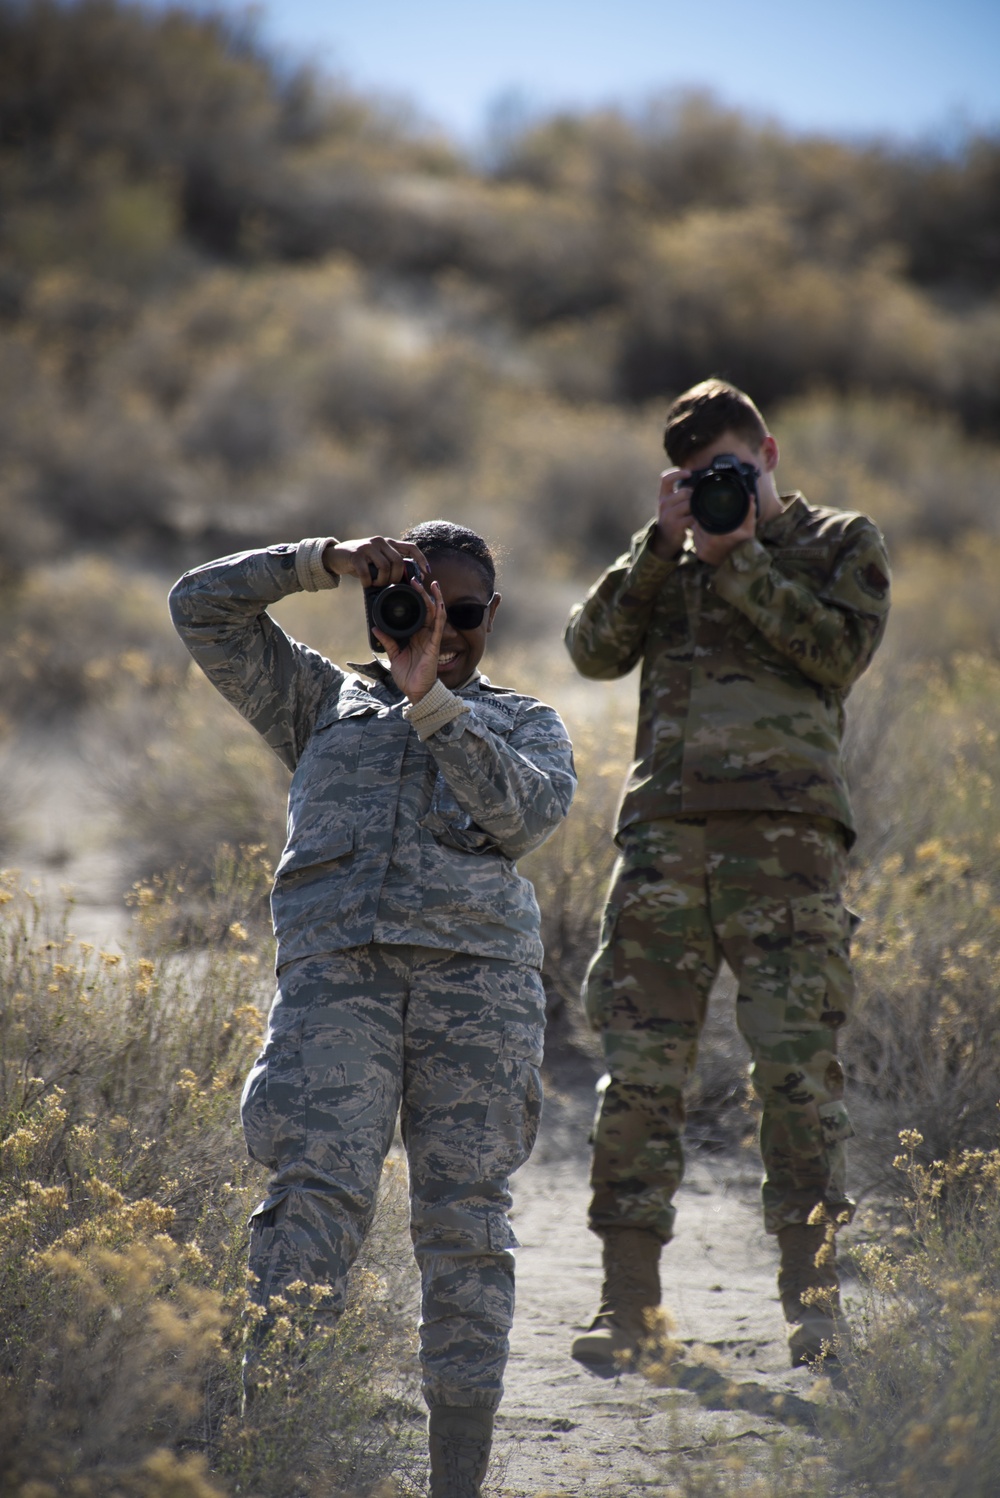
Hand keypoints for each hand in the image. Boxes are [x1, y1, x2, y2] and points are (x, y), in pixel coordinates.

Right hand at [323, 535, 429, 584]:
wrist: (335, 556)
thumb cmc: (359, 562)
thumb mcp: (377, 560)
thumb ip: (390, 564)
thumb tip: (410, 579)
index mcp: (388, 543)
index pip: (411, 547)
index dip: (421, 560)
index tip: (426, 573)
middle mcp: (380, 542)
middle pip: (398, 561)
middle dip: (396, 578)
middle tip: (389, 586)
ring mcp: (368, 547)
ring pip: (385, 567)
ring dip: (382, 581)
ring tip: (376, 584)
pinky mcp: (356, 554)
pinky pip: (367, 572)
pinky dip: (368, 582)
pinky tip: (365, 584)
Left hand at [376, 576, 446, 702]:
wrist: (415, 691)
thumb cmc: (408, 676)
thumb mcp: (394, 655)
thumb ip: (387, 640)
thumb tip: (376, 628)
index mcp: (416, 635)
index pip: (418, 613)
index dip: (415, 599)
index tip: (408, 586)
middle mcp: (425, 634)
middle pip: (427, 608)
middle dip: (423, 593)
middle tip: (415, 579)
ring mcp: (431, 638)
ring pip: (435, 613)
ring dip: (434, 597)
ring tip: (431, 583)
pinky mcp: (434, 644)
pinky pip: (439, 626)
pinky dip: (440, 613)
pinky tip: (439, 602)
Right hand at [650, 469, 691, 558]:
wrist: (664, 540)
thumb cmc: (671, 519)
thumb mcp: (670, 505)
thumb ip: (679, 493)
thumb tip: (698, 481)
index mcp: (663, 496)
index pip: (666, 479)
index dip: (677, 473)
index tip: (689, 473)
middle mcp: (664, 504)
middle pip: (684, 492)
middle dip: (694, 496)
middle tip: (697, 502)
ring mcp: (669, 515)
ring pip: (689, 504)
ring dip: (696, 508)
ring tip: (697, 512)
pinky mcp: (676, 525)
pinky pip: (692, 517)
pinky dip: (697, 518)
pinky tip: (697, 520)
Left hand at [691, 501, 757, 566]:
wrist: (739, 563)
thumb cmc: (744, 542)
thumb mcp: (749, 527)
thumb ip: (749, 510)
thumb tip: (750, 496)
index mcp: (722, 535)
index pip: (707, 518)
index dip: (707, 513)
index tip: (710, 510)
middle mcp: (711, 543)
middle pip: (700, 524)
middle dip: (703, 520)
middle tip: (708, 517)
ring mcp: (705, 550)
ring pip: (696, 531)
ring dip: (699, 528)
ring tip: (708, 525)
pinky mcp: (701, 555)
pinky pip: (695, 540)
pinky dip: (698, 536)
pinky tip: (706, 535)